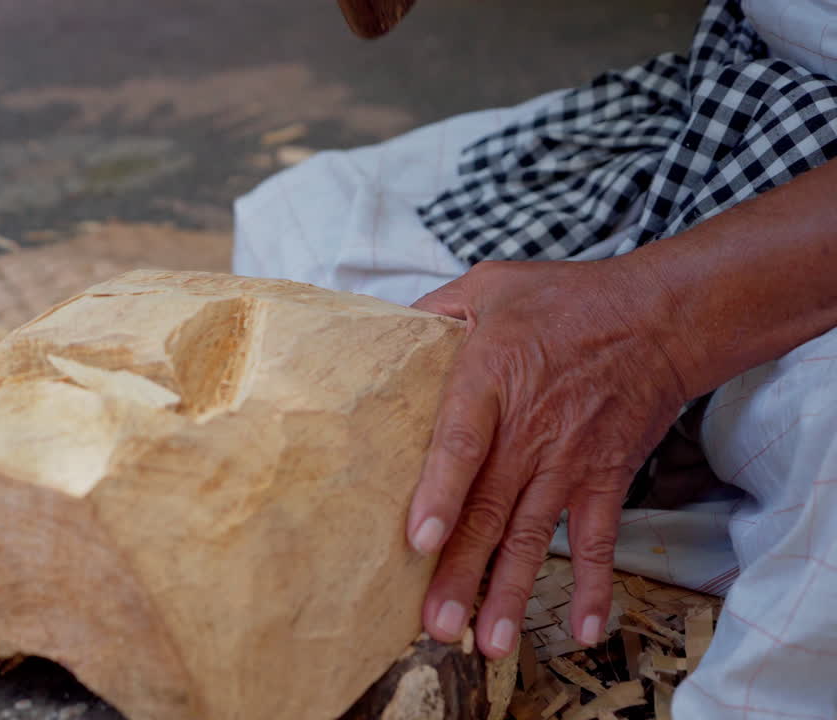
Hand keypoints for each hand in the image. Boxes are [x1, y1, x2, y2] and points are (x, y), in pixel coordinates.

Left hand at [407, 258, 689, 658]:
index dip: (439, 492)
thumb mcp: (489, 286)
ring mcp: (569, 462)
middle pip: (489, 511)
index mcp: (489, 381)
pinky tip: (585, 631)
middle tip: (437, 626)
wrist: (657, 316)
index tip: (419, 539)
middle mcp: (528, 432)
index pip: (460, 443)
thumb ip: (433, 311)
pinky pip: (598, 540)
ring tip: (487, 643)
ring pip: (534, 538)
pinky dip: (595, 586)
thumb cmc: (565, 300)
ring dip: (511, 592)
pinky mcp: (603, 478)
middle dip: (461, 573)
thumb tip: (381, 330)